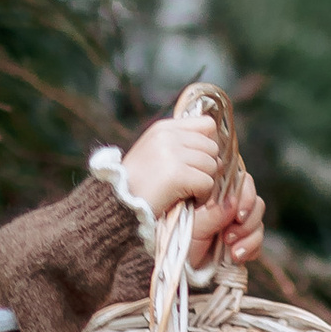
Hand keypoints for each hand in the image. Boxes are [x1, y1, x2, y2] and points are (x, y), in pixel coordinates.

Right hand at [122, 98, 223, 218]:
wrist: (117, 206)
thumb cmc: (138, 185)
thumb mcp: (154, 154)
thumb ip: (179, 143)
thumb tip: (214, 140)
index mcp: (163, 128)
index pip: (207, 124)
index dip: (208, 145)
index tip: (198, 162)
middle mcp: (168, 136)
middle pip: (212, 147)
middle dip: (207, 168)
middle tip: (191, 183)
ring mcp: (172, 153)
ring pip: (212, 166)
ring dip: (205, 184)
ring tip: (187, 193)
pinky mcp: (177, 174)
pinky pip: (207, 183)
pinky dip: (202, 197)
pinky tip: (187, 201)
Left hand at [189, 167, 264, 267]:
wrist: (183, 268)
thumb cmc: (181, 242)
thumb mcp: (193, 227)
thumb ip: (212, 214)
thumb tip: (232, 201)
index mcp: (216, 194)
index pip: (241, 182)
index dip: (246, 196)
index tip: (239, 214)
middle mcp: (230, 206)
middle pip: (255, 202)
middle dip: (248, 221)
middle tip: (229, 236)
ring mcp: (239, 224)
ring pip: (258, 222)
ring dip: (248, 237)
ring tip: (231, 251)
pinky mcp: (245, 241)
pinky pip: (259, 241)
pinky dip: (250, 249)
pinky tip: (236, 257)